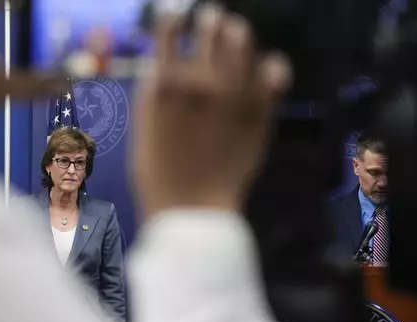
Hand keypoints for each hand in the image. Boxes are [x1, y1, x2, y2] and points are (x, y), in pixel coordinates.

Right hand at [132, 3, 290, 217]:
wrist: (192, 208)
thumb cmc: (158, 175)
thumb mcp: (142, 127)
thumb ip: (154, 92)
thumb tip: (163, 67)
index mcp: (165, 83)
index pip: (169, 30)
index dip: (172, 19)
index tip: (175, 15)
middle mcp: (201, 79)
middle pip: (211, 29)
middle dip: (210, 20)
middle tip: (213, 18)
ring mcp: (233, 92)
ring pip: (242, 41)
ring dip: (237, 32)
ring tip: (235, 33)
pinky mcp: (259, 109)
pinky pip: (274, 70)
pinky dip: (271, 65)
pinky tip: (266, 66)